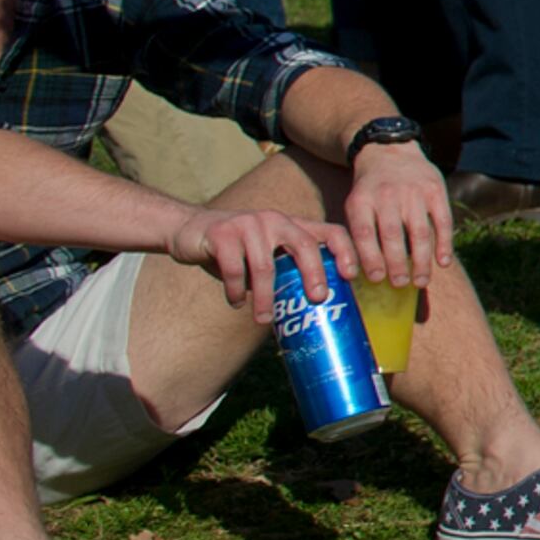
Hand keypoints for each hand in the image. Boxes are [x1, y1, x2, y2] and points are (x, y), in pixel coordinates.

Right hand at [172, 204, 361, 317]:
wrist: (188, 230)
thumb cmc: (236, 251)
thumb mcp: (266, 256)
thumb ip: (285, 272)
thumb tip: (311, 312)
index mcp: (293, 225)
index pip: (330, 232)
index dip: (346, 252)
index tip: (351, 276)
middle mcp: (275, 220)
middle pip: (305, 245)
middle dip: (314, 274)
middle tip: (317, 299)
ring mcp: (248, 224)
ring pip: (265, 266)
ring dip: (265, 298)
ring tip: (264, 319)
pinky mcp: (222, 233)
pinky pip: (234, 269)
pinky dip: (236, 290)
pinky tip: (236, 302)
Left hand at [338, 140, 452, 285]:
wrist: (390, 151)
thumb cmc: (371, 189)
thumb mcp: (356, 203)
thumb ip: (360, 232)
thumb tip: (363, 273)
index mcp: (361, 200)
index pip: (364, 233)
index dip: (370, 258)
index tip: (376, 279)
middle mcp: (387, 195)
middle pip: (393, 235)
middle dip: (396, 264)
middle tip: (400, 284)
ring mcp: (413, 192)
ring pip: (419, 231)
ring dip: (421, 260)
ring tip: (420, 282)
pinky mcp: (436, 189)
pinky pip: (442, 221)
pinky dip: (444, 243)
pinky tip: (443, 262)